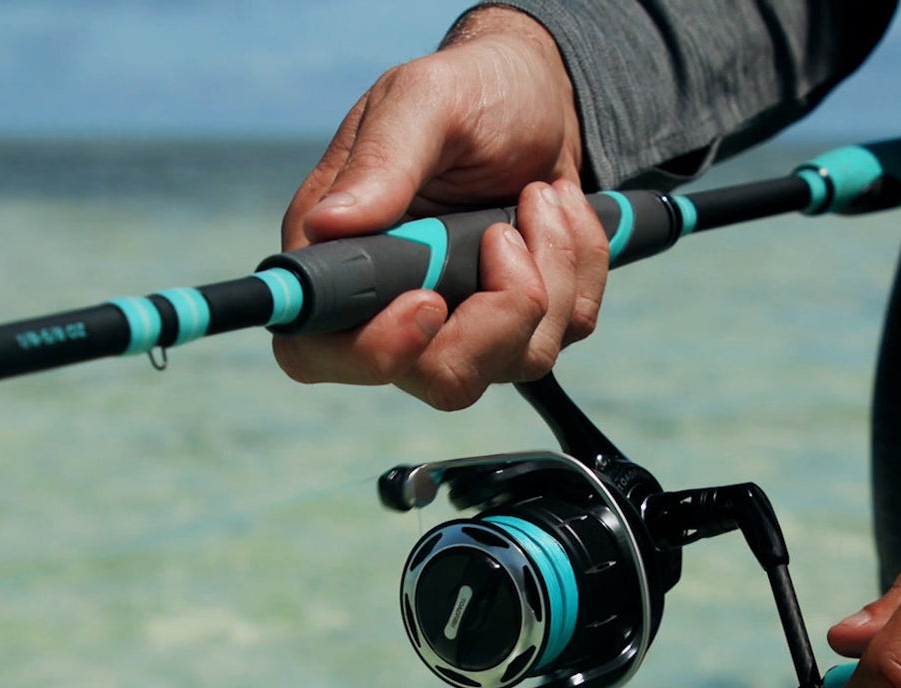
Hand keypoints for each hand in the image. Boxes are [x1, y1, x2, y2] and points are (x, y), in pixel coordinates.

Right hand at [272, 6, 609, 409]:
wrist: (538, 97)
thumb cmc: (471, 93)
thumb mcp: (426, 101)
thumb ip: (383, 162)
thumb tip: (329, 224)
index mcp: (345, 261)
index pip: (320, 353)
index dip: (373, 352)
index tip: (430, 300)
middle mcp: (397, 310)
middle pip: (441, 380)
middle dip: (498, 314)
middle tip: (504, 235)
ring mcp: (466, 327)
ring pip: (517, 361)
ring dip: (549, 270)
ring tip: (539, 197)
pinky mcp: (524, 325)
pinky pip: (567, 331)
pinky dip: (579, 263)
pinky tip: (559, 210)